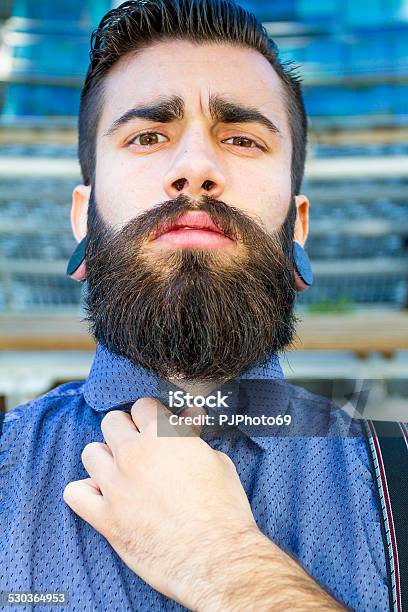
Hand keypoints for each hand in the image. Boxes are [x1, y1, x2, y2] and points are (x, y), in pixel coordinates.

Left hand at [63, 398, 259, 609]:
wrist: (216, 558)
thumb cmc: (223, 510)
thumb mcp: (218, 461)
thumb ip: (193, 439)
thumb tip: (187, 421)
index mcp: (163, 435)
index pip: (142, 406)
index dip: (152, 416)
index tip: (156, 428)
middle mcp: (134, 454)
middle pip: (111, 422)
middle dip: (126, 431)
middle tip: (139, 447)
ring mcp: (116, 485)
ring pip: (90, 453)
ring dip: (105, 459)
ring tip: (121, 472)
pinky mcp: (106, 518)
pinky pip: (75, 493)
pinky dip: (85, 493)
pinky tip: (102, 498)